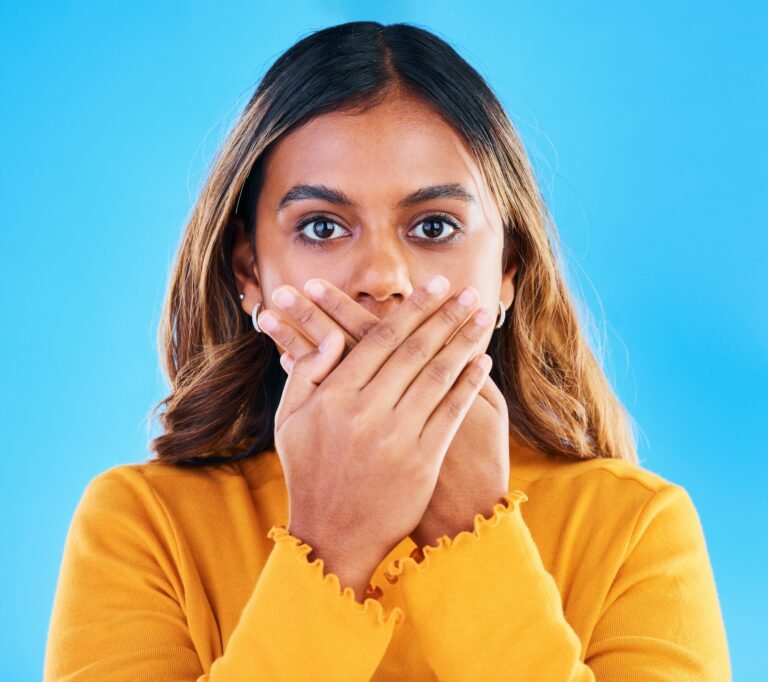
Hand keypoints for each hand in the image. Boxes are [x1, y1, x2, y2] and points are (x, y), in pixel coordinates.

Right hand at [260, 277, 509, 548]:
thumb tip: (332, 335)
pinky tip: (482, 362)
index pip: (379, 340)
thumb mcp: (290, 422)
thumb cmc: (309, 473)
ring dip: (463, 342)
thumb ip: (307, 373)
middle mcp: (367, 413)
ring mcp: (397, 438)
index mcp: (334, 398)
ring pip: (436, 377)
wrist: (332, 536)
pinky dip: (467, 385)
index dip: (412, 310)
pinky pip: (449, 414)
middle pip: (414, 351)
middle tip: (468, 292)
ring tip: (481, 317)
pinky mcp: (421, 462)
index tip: (435, 287)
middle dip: (445, 316)